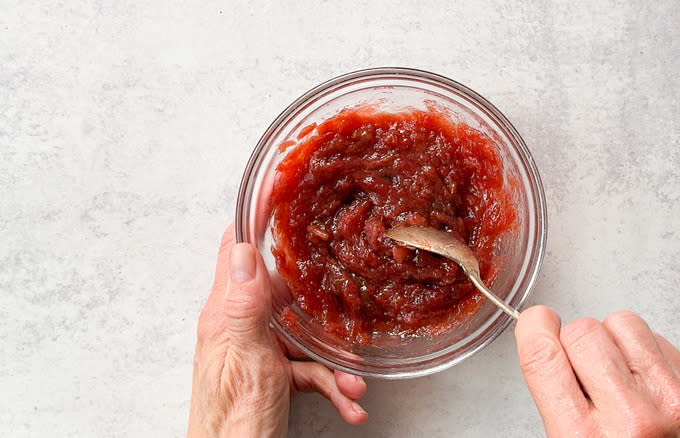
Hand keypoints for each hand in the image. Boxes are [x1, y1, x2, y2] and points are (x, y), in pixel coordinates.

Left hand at [187, 226, 367, 437]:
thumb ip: (245, 305)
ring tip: (355, 380)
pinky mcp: (272, 376)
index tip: (280, 189)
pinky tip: (351, 401)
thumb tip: (246, 251)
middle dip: (316, 287)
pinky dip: (332, 383)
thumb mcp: (247, 359)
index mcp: (225, 313)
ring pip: (302, 334)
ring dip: (333, 357)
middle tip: (342, 267)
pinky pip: (308, 369)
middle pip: (278, 287)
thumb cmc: (234, 423)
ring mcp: (257, 351)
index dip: (255, 217)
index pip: (236, 250)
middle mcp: (239, 326)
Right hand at [514, 306, 679, 436]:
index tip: (535, 324)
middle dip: (573, 343)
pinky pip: (658, 339)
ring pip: (622, 324)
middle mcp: (631, 418)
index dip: (533, 329)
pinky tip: (641, 379)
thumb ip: (558, 405)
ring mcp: (671, 403)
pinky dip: (644, 351)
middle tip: (579, 368)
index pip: (544, 357)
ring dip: (611, 340)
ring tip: (613, 371)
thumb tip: (545, 349)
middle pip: (582, 332)